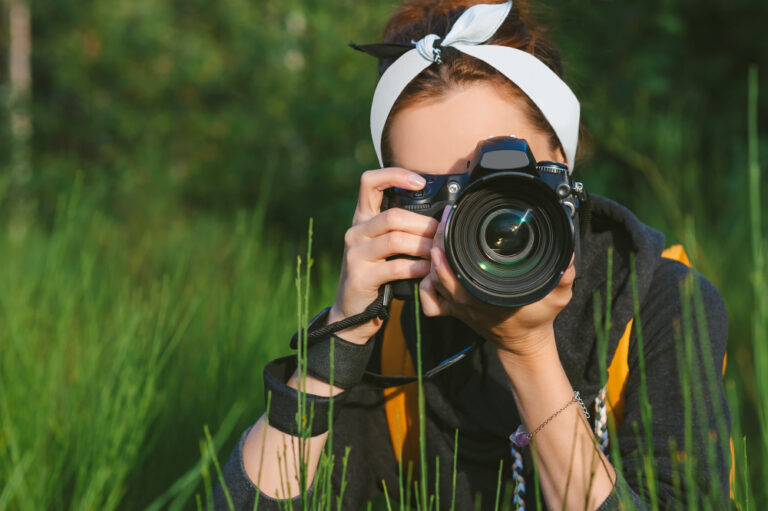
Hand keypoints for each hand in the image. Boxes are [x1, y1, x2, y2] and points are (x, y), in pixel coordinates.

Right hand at [328, 168, 438, 343]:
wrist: (353, 310)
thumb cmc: (377, 273)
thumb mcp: (383, 246)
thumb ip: (400, 228)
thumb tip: (440, 215)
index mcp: (362, 218)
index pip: (369, 182)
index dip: (394, 175)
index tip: (420, 182)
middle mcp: (354, 231)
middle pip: (392, 216)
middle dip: (423, 224)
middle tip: (443, 233)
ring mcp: (354, 254)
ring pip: (395, 240)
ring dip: (423, 246)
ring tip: (439, 252)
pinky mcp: (360, 277)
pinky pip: (394, 267)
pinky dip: (416, 268)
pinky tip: (427, 270)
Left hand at [419, 206, 574, 357]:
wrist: (524, 343)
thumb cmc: (537, 317)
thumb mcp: (557, 297)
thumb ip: (562, 277)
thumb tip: (567, 259)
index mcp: (485, 295)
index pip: (454, 265)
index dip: (447, 241)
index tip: (453, 218)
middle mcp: (466, 300)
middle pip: (437, 267)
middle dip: (438, 240)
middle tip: (446, 219)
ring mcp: (457, 306)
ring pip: (431, 280)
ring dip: (432, 258)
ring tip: (441, 234)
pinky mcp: (453, 309)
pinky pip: (429, 299)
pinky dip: (426, 283)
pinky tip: (434, 267)